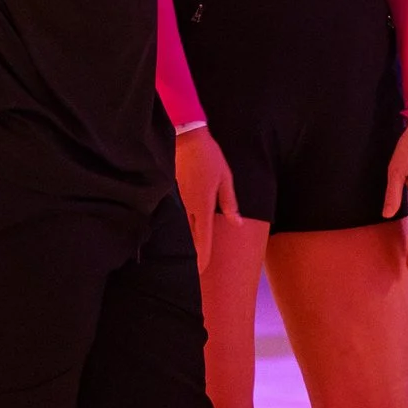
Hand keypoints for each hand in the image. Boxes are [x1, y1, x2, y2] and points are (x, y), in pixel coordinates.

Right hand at [174, 126, 239, 270]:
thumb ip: (230, 203)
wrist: (185, 135)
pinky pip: (174, 214)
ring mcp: (176, 200)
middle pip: (189, 237)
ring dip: (183, 242)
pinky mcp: (170, 192)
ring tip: (184, 256)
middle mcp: (187, 206)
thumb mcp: (225, 178)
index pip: (203, 238)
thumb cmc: (208, 156)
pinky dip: (177, 226)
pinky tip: (177, 232)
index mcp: (203, 205)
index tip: (201, 271)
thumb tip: (237, 223)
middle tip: (193, 272)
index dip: (203, 256)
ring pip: (180, 227)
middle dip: (191, 255)